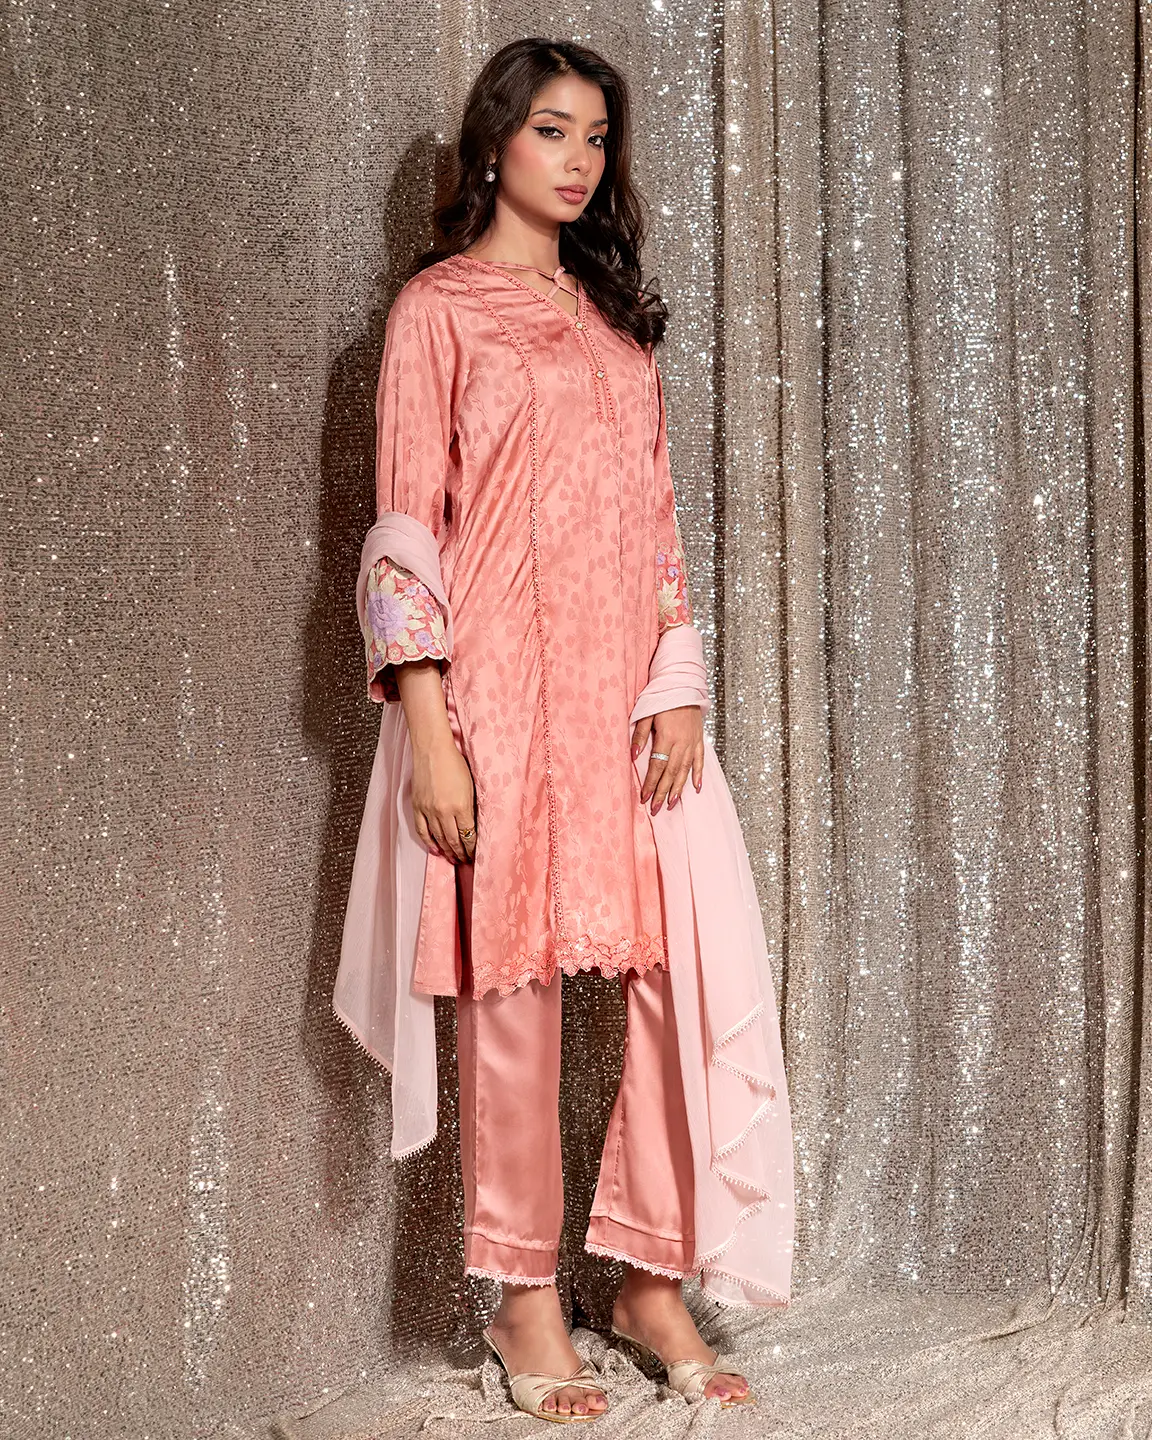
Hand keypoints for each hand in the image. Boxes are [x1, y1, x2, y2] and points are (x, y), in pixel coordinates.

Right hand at [410, 736, 476, 862]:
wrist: (432, 750)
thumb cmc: (455, 763)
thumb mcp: (471, 786)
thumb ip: (470, 807)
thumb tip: (471, 825)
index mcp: (461, 806)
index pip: (468, 835)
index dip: (472, 848)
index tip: (474, 854)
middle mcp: (444, 812)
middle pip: (454, 840)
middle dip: (461, 853)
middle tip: (465, 861)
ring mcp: (429, 810)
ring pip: (439, 838)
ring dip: (447, 851)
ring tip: (453, 859)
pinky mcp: (418, 807)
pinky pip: (422, 831)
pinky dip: (429, 843)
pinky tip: (435, 850)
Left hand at [630, 705, 703, 813]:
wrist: (684, 685)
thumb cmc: (662, 698)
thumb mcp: (646, 713)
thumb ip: (640, 735)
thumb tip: (634, 755)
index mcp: (667, 737)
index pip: (657, 766)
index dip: (650, 783)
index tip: (644, 798)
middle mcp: (681, 743)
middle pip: (671, 773)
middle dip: (662, 792)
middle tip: (656, 809)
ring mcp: (692, 742)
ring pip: (685, 771)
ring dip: (678, 789)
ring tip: (671, 804)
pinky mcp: (699, 740)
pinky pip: (700, 761)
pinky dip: (698, 775)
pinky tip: (695, 788)